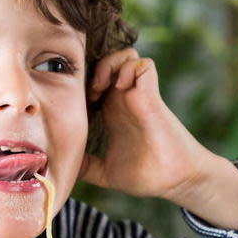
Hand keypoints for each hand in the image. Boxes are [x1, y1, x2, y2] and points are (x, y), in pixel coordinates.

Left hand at [81, 48, 217, 201]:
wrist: (175, 181)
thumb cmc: (146, 175)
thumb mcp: (105, 172)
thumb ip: (86, 167)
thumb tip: (62, 166)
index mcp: (112, 112)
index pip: (95, 79)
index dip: (81, 81)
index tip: (70, 100)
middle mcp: (124, 99)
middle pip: (108, 61)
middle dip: (91, 67)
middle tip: (83, 91)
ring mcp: (139, 96)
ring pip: (126, 56)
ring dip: (109, 64)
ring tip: (99, 87)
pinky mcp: (151, 97)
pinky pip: (143, 65)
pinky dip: (129, 68)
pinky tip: (117, 88)